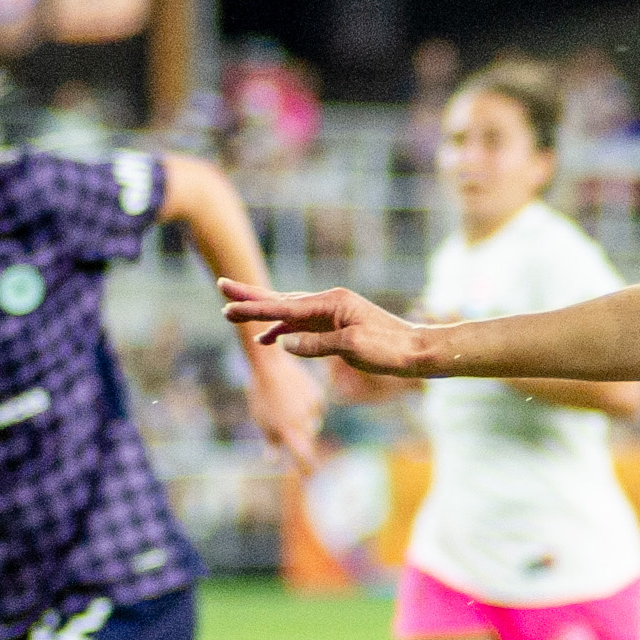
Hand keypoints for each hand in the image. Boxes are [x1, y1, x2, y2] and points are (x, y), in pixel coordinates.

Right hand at [220, 278, 426, 381]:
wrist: (418, 351)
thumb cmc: (390, 349)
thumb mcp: (351, 348)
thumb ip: (315, 344)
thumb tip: (284, 342)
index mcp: (332, 303)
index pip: (285, 307)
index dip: (255, 307)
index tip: (228, 304)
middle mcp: (330, 302)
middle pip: (282, 300)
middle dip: (252, 299)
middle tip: (221, 288)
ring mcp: (333, 312)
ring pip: (290, 312)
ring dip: (264, 315)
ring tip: (234, 314)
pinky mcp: (338, 325)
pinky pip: (303, 325)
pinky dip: (284, 330)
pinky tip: (270, 338)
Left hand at [242, 341, 323, 475]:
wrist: (270, 365)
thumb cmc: (261, 396)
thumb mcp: (262, 421)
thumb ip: (271, 443)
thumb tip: (272, 461)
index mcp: (290, 432)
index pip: (304, 457)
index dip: (308, 469)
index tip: (310, 477)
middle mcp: (305, 423)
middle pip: (307, 438)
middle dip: (301, 438)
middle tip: (287, 428)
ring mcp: (314, 409)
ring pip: (313, 422)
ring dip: (303, 421)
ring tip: (286, 404)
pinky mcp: (318, 395)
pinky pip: (316, 407)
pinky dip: (308, 406)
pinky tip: (295, 394)